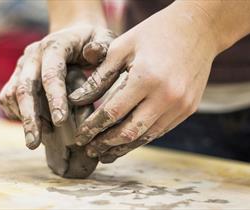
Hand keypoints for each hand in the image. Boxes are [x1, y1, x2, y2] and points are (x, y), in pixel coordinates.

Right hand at [0, 24, 114, 148]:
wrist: (72, 35)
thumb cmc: (91, 41)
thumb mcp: (103, 38)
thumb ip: (101, 46)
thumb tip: (91, 53)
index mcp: (54, 46)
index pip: (51, 74)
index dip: (54, 98)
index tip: (60, 122)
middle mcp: (33, 55)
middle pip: (25, 87)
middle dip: (30, 117)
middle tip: (33, 144)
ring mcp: (22, 66)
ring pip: (12, 94)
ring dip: (23, 118)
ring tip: (37, 140)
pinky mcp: (16, 76)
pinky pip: (7, 97)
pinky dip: (16, 113)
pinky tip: (33, 126)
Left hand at [69, 2, 219, 162]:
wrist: (198, 28)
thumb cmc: (154, 33)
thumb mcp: (122, 47)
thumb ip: (99, 76)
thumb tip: (76, 100)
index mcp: (146, 77)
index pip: (112, 112)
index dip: (93, 127)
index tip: (79, 136)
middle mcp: (166, 96)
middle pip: (129, 131)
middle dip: (105, 144)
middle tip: (89, 150)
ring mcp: (181, 105)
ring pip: (146, 136)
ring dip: (123, 147)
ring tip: (105, 154)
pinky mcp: (189, 109)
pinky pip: (161, 130)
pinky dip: (142, 137)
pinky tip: (128, 141)